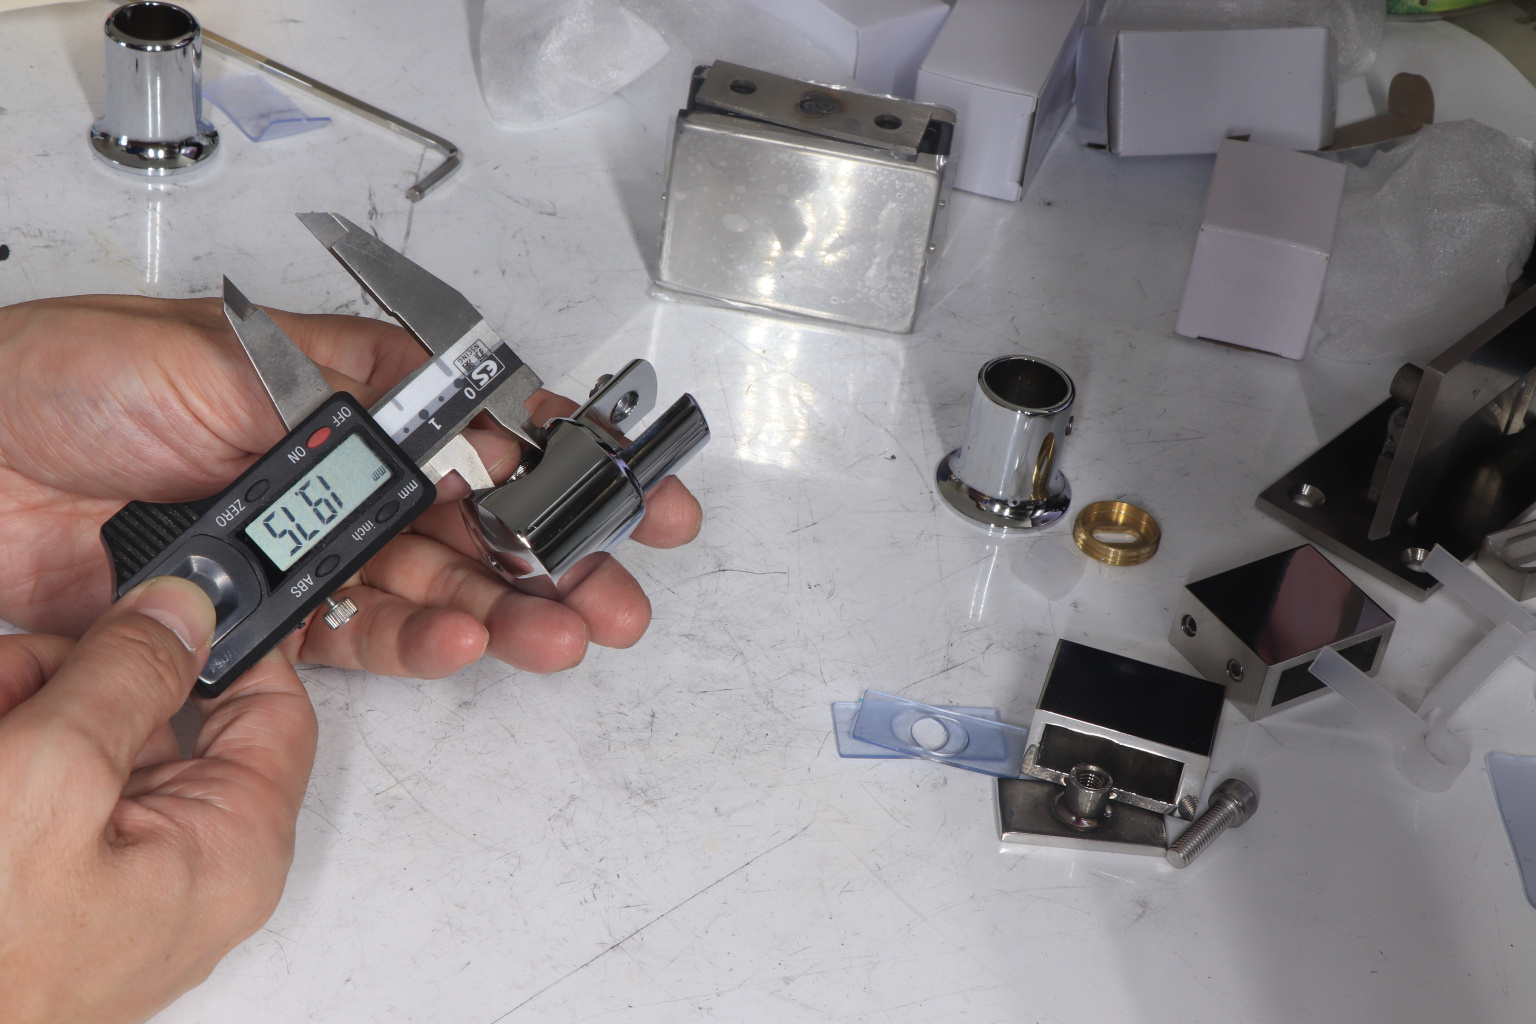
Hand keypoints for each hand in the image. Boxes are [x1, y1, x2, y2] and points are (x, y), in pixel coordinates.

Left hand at [0, 294, 702, 675]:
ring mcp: (306, 548)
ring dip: (511, 609)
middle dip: (561, 553)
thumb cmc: (67, 382)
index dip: (565, 456)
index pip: (478, 425)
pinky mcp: (267, 618)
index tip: (635, 486)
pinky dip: (418, 645)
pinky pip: (361, 638)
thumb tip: (459, 400)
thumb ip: (351, 386)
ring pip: (436, 585)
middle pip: (476, 519)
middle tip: (620, 588)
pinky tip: (464, 642)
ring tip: (569, 632)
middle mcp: (335, 473)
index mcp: (341, 395)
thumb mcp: (221, 353)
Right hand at [0, 576, 314, 1023]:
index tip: (166, 588)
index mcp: (234, 848)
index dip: (224, 639)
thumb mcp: (53, 778)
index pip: (274, 705)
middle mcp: (192, 866)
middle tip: (18, 679)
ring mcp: (119, 880)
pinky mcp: (54, 889)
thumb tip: (184, 608)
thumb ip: (126, 677)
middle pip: (162, 715)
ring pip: (92, 743)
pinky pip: (46, 790)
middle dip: (80, 679)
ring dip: (27, 711)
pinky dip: (8, 753)